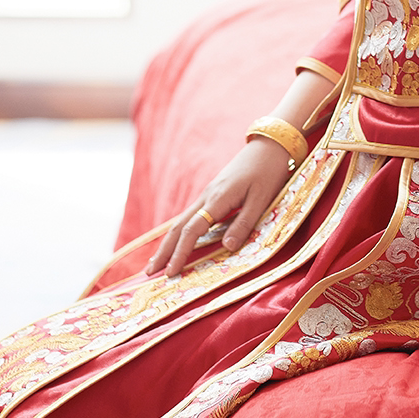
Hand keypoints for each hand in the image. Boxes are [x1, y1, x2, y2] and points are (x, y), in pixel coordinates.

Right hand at [144, 137, 293, 279]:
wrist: (269, 145)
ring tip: (157, 262)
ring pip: (181, 220)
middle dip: (163, 250)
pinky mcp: (212, 193)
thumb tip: (227, 248)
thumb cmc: (268, 171)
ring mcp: (208, 194)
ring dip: (168, 242)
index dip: (180, 253)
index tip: (170, 273)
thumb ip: (244, 223)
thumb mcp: (262, 199)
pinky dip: (179, 231)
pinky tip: (177, 241)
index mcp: (218, 199)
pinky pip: (191, 215)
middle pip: (178, 226)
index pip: (192, 230)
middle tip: (149, 272)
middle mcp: (207, 196)